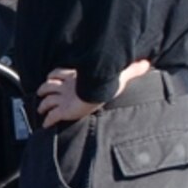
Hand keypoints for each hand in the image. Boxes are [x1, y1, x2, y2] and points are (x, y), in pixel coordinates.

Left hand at [36, 59, 150, 126]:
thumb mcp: (120, 73)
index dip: (54, 75)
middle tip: (41, 94)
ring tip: (42, 108)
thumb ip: (131, 70)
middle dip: (43, 90)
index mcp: (74, 76)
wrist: (99, 90)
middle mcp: (65, 87)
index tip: (52, 77)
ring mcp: (63, 99)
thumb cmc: (108, 81)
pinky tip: (46, 124)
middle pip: (48, 86)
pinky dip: (47, 121)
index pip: (58, 72)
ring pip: (46, 100)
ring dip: (42, 105)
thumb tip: (146, 63)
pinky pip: (51, 116)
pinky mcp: (63, 110)